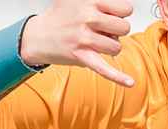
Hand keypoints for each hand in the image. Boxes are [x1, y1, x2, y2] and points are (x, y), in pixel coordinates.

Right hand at [19, 0, 135, 86]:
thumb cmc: (59, 17)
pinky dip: (118, 77)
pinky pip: (104, 69)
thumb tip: (119, 6)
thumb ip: (97, 0)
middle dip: (117, 31)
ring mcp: (84, 38)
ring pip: (116, 47)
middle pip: (124, 27)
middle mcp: (88, 18)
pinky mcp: (81, 56)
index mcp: (90, 1)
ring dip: (110, 47)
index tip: (111, 16)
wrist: (37, 36)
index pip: (125, 8)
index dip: (121, 14)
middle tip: (104, 31)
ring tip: (97, 43)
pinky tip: (130, 83)